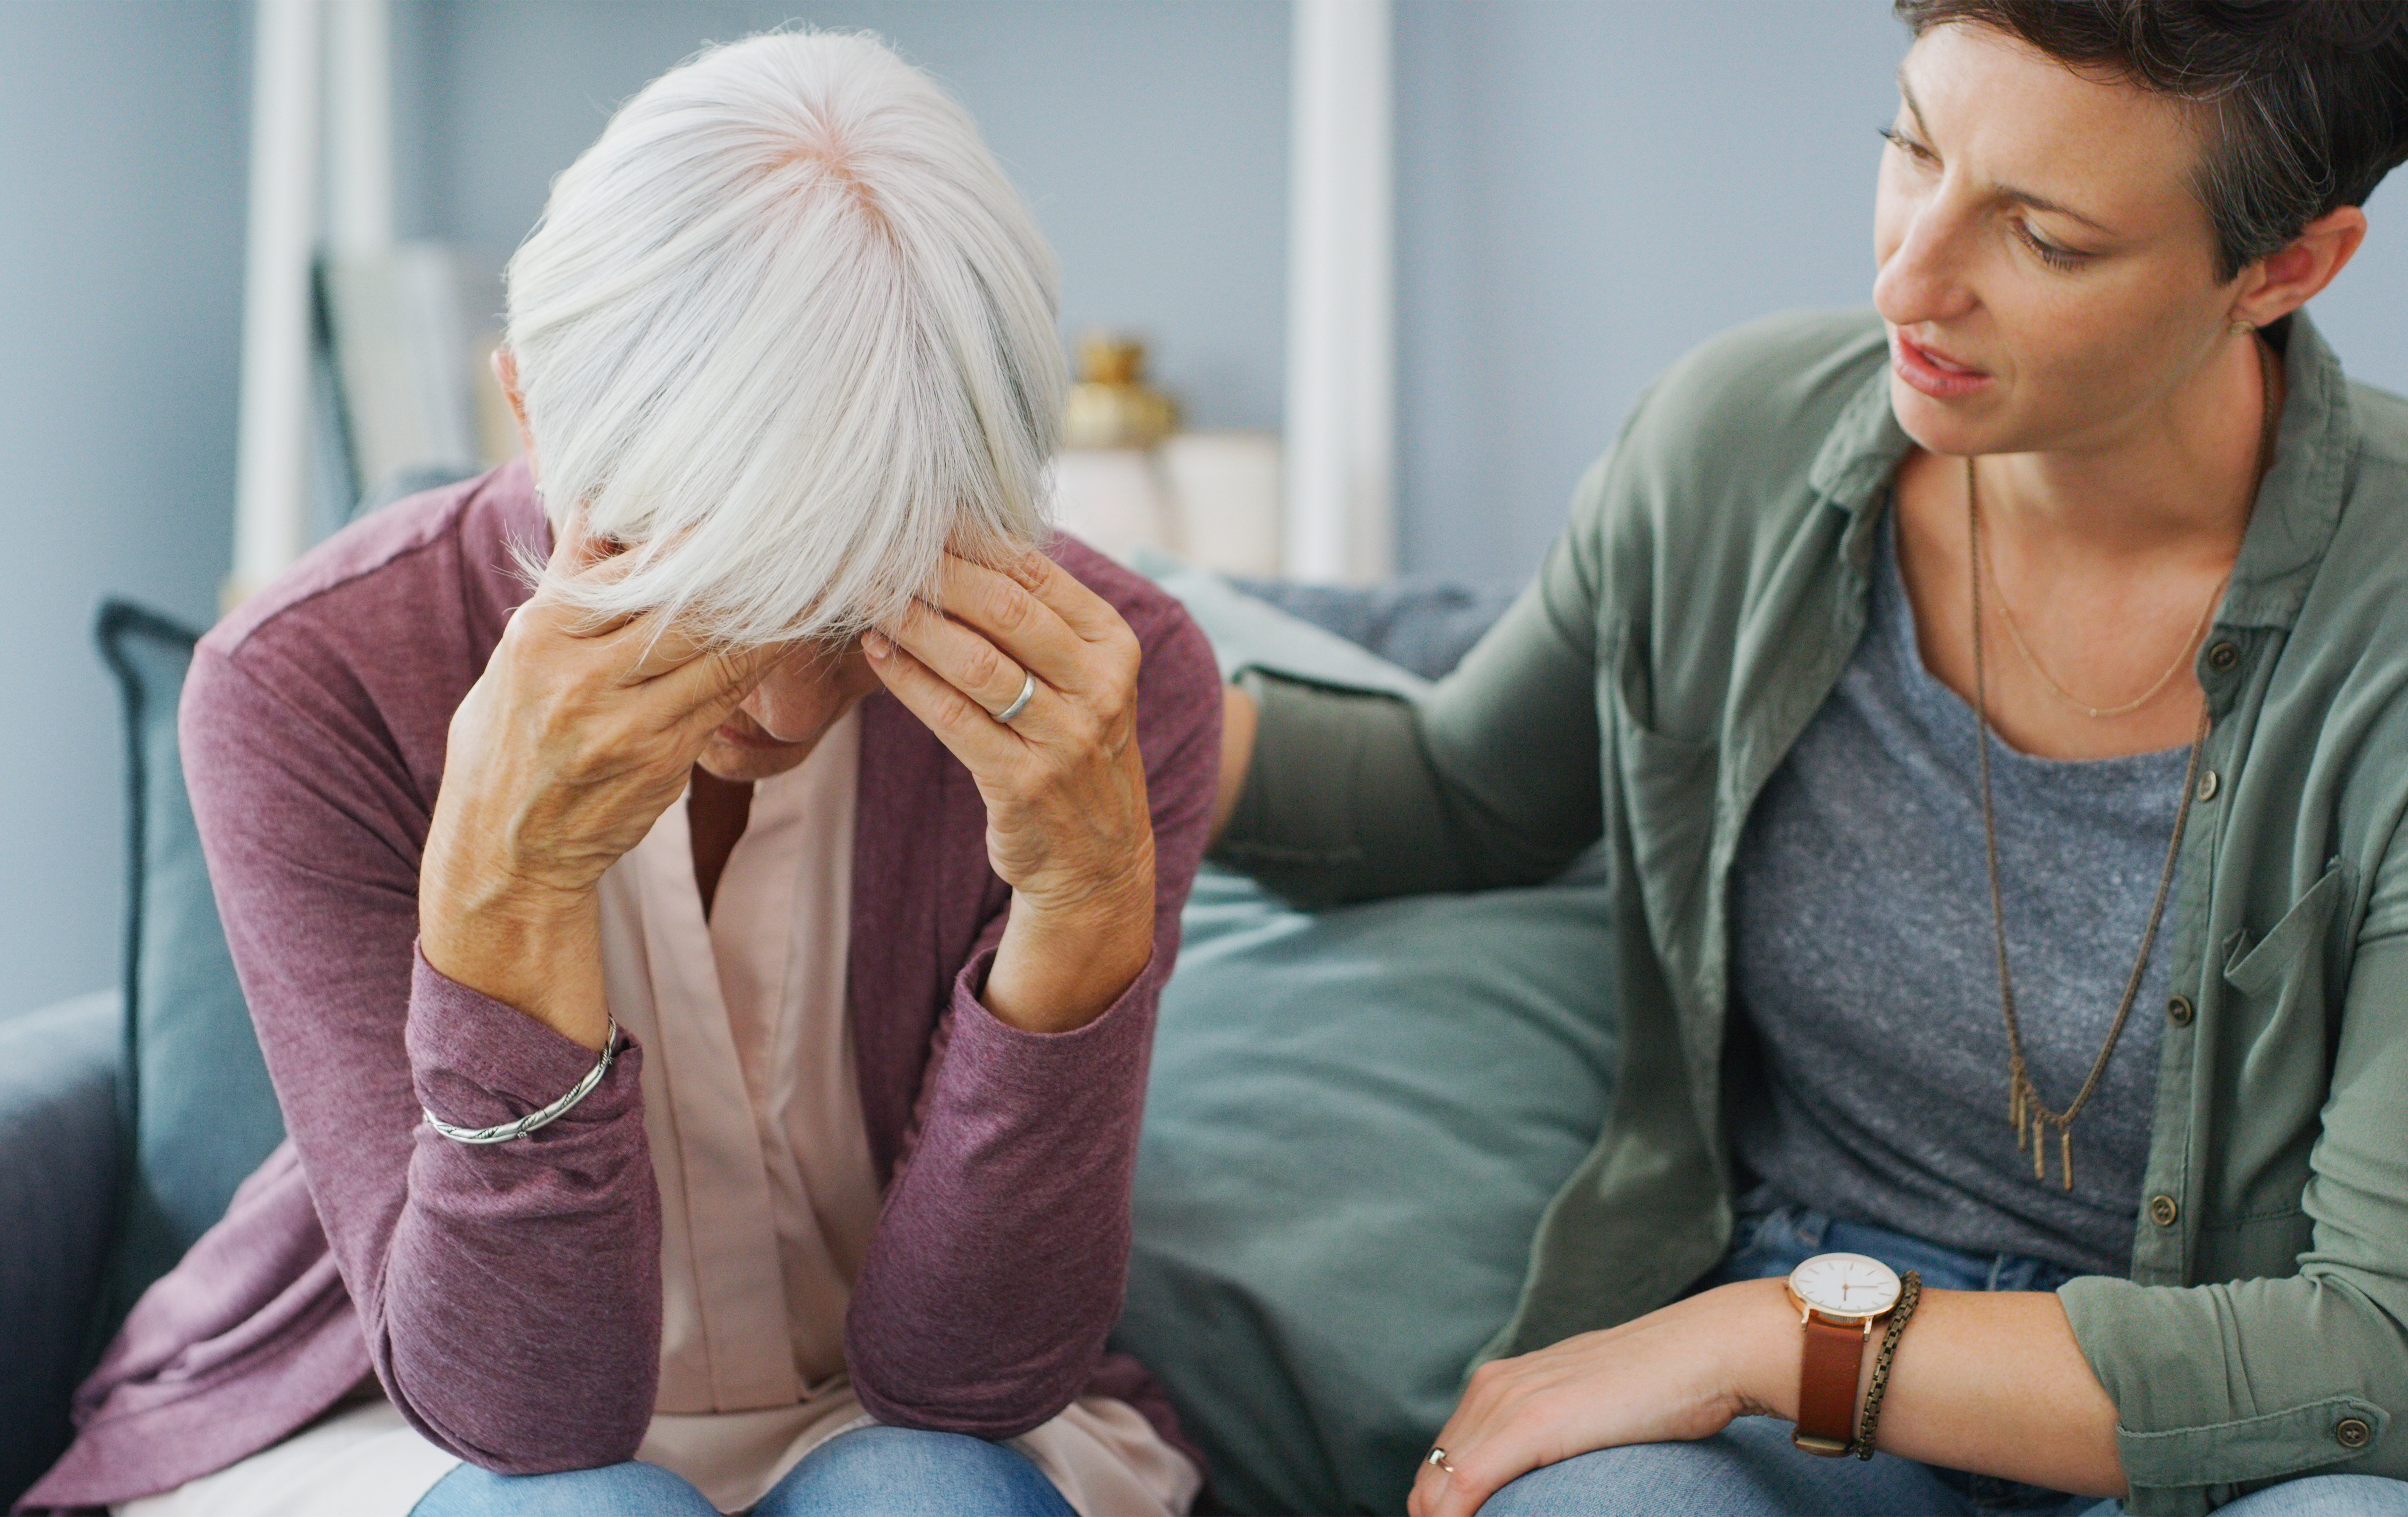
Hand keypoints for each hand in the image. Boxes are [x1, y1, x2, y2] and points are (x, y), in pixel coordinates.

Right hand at [420, 514, 790, 1046]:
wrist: (504, 851)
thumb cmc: (509, 738)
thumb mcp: (518, 652)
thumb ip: (567, 581)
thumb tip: (598, 501)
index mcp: (540, 636)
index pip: (632, 568)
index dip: (695, 537)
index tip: (742, 506)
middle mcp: (582, 679)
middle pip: (688, 606)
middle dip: (746, 570)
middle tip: (798, 533)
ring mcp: (628, 726)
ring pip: (722, 652)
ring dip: (771, 614)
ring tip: (812, 574)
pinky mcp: (666, 762)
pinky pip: (726, 698)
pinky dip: (758, 663)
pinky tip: (787, 634)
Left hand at [863, 551, 1154, 1032]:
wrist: (1097, 860)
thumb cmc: (1071, 752)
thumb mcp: (1082, 680)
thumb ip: (1040, 619)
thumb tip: (963, 538)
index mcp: (1113, 646)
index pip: (1037, 572)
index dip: (971, 538)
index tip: (917, 514)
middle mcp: (1099, 687)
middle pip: (1004, 610)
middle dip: (934, 573)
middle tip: (876, 547)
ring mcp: (1066, 738)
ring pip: (974, 662)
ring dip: (912, 623)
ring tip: (866, 595)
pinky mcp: (1024, 783)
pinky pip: (952, 718)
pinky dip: (908, 680)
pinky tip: (877, 653)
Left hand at [1410, 1280, 1791, 1516]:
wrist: (1703, 1351)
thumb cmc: (1659, 1387)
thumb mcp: (1583, 1407)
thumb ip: (1547, 1431)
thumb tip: (1538, 1471)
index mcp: (1499, 1383)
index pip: (1442, 1461)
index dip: (1439, 1508)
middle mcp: (1492, 1387)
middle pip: (1430, 1478)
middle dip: (1436, 1516)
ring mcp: (1508, 1403)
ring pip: (1436, 1489)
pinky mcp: (1529, 1424)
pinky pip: (1463, 1488)